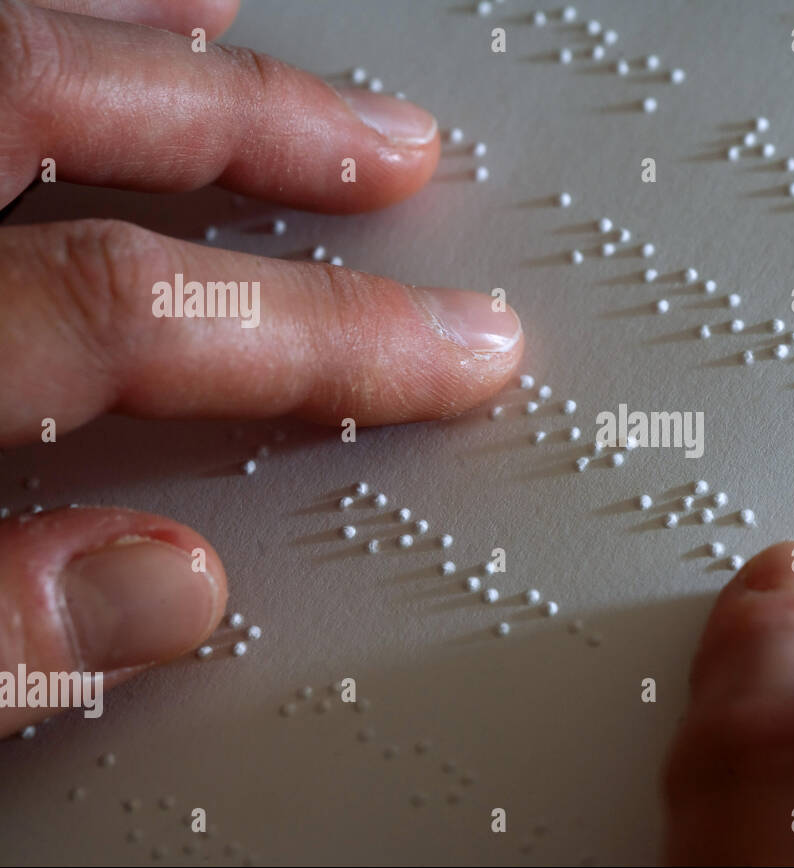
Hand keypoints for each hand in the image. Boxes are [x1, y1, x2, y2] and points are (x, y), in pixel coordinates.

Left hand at [0, 0, 521, 736]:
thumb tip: (170, 592)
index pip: (121, 313)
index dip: (307, 327)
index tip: (458, 353)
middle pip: (40, 114)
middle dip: (251, 135)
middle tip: (398, 154)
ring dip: (130, 39)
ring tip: (240, 24)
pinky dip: (30, 50)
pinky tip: (88, 35)